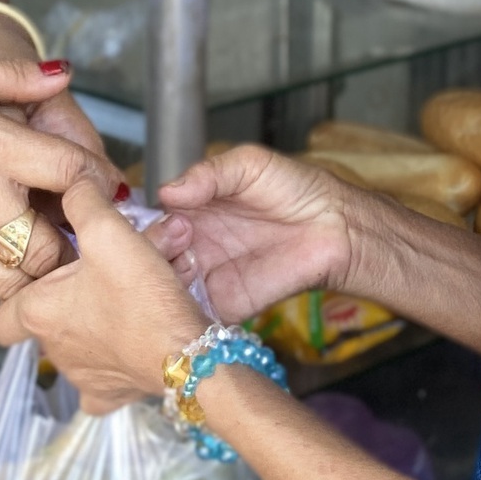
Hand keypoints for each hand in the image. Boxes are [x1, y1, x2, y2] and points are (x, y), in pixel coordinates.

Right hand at [0, 56, 104, 295]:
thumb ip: (15, 76)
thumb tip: (64, 76)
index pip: (69, 171)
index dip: (98, 180)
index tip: (104, 184)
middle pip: (53, 245)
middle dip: (72, 238)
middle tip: (74, 224)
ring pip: (20, 279)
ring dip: (37, 267)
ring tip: (39, 244)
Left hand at [0, 178, 205, 413]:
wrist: (188, 353)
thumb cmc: (143, 297)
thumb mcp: (110, 231)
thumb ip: (83, 200)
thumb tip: (71, 183)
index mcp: (39, 313)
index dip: (13, 297)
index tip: (38, 278)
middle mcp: (53, 349)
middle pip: (44, 323)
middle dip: (66, 300)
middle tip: (95, 279)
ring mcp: (81, 377)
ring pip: (75, 346)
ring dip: (92, 324)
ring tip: (124, 299)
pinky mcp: (110, 395)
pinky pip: (100, 380)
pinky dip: (111, 362)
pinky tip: (128, 341)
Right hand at [148, 142, 357, 321]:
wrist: (337, 228)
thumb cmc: (296, 188)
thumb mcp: (248, 164)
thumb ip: (208, 174)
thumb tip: (167, 191)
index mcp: (193, 209)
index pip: (151, 220)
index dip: (143, 223)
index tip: (152, 220)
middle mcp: (194, 244)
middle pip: (151, 256)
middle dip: (153, 252)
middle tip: (179, 240)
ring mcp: (207, 276)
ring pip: (165, 287)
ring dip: (164, 280)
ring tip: (188, 264)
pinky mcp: (225, 304)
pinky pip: (193, 314)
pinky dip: (182, 311)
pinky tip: (185, 299)